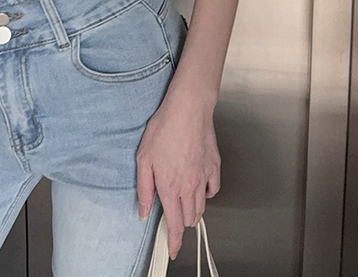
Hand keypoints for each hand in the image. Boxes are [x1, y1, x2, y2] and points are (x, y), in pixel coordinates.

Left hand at [135, 92, 220, 259]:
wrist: (188, 109)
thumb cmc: (163, 129)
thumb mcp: (143, 158)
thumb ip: (144, 189)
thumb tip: (143, 212)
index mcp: (170, 187)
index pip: (174, 224)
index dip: (174, 241)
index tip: (173, 250)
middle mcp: (189, 187)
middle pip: (189, 218)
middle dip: (180, 222)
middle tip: (172, 213)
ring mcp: (204, 177)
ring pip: (201, 207)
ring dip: (192, 210)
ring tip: (183, 200)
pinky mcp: (214, 167)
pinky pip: (213, 190)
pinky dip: (206, 194)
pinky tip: (198, 186)